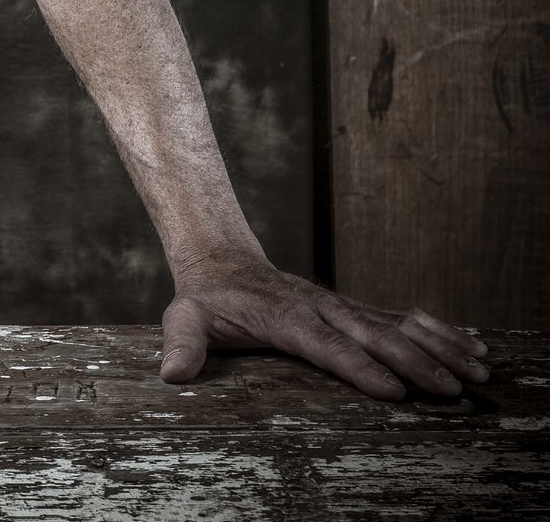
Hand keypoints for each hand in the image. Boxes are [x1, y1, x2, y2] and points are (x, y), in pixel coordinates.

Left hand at [160, 257, 488, 399]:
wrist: (221, 258)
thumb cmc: (206, 297)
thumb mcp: (184, 315)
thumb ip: (181, 343)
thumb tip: (171, 375)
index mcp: (283, 315)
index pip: (323, 343)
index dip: (356, 365)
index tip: (392, 391)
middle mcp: (318, 306)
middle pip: (370, 333)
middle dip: (413, 361)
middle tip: (452, 389)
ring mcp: (338, 304)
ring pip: (394, 322)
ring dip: (437, 345)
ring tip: (477, 368)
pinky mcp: (352, 307)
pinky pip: (399, 316)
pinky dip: (437, 329)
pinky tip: (471, 343)